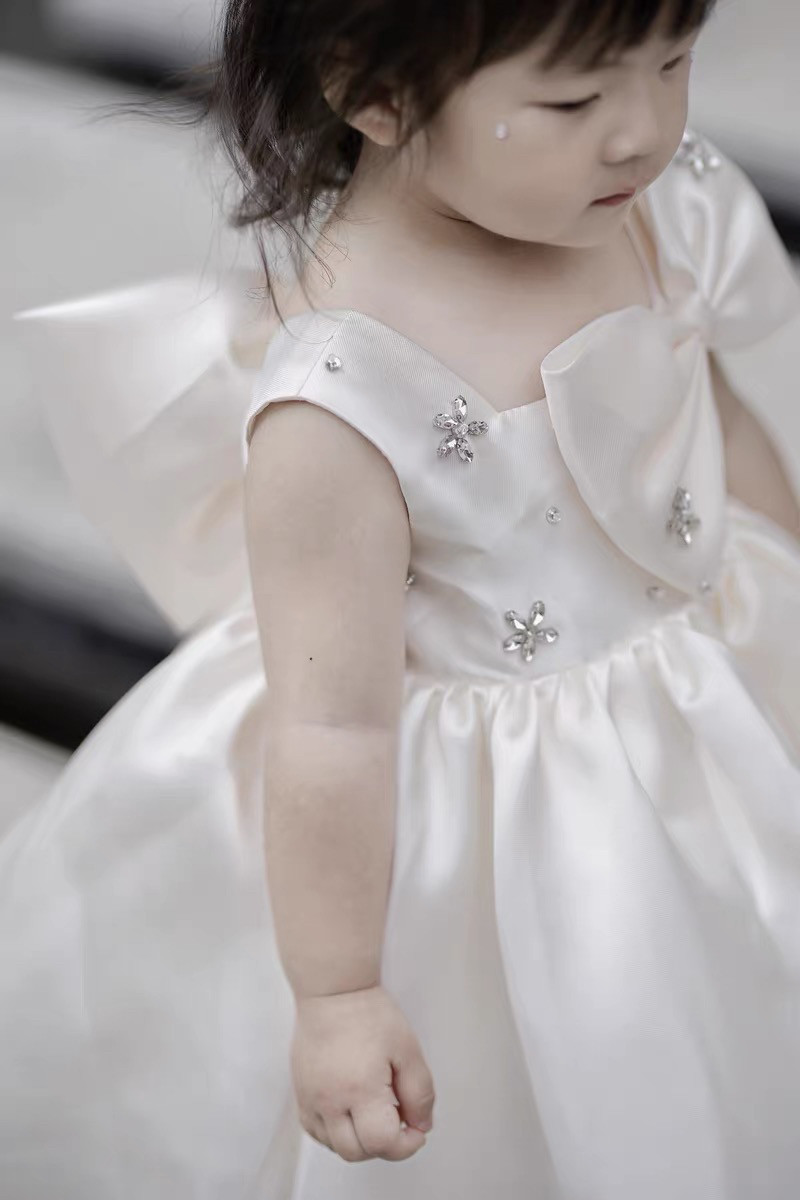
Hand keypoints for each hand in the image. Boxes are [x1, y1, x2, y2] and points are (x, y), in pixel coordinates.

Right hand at [290, 983, 435, 1161]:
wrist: (332, 992)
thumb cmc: (367, 1013)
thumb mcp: (408, 1049)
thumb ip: (420, 1093)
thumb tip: (421, 1124)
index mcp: (360, 1089)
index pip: (382, 1143)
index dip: (407, 1144)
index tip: (416, 1129)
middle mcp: (330, 1101)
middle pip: (357, 1152)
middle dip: (384, 1145)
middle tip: (398, 1120)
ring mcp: (311, 1099)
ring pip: (335, 1146)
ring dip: (359, 1141)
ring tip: (374, 1111)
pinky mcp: (300, 1094)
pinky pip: (316, 1132)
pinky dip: (336, 1133)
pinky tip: (351, 1112)